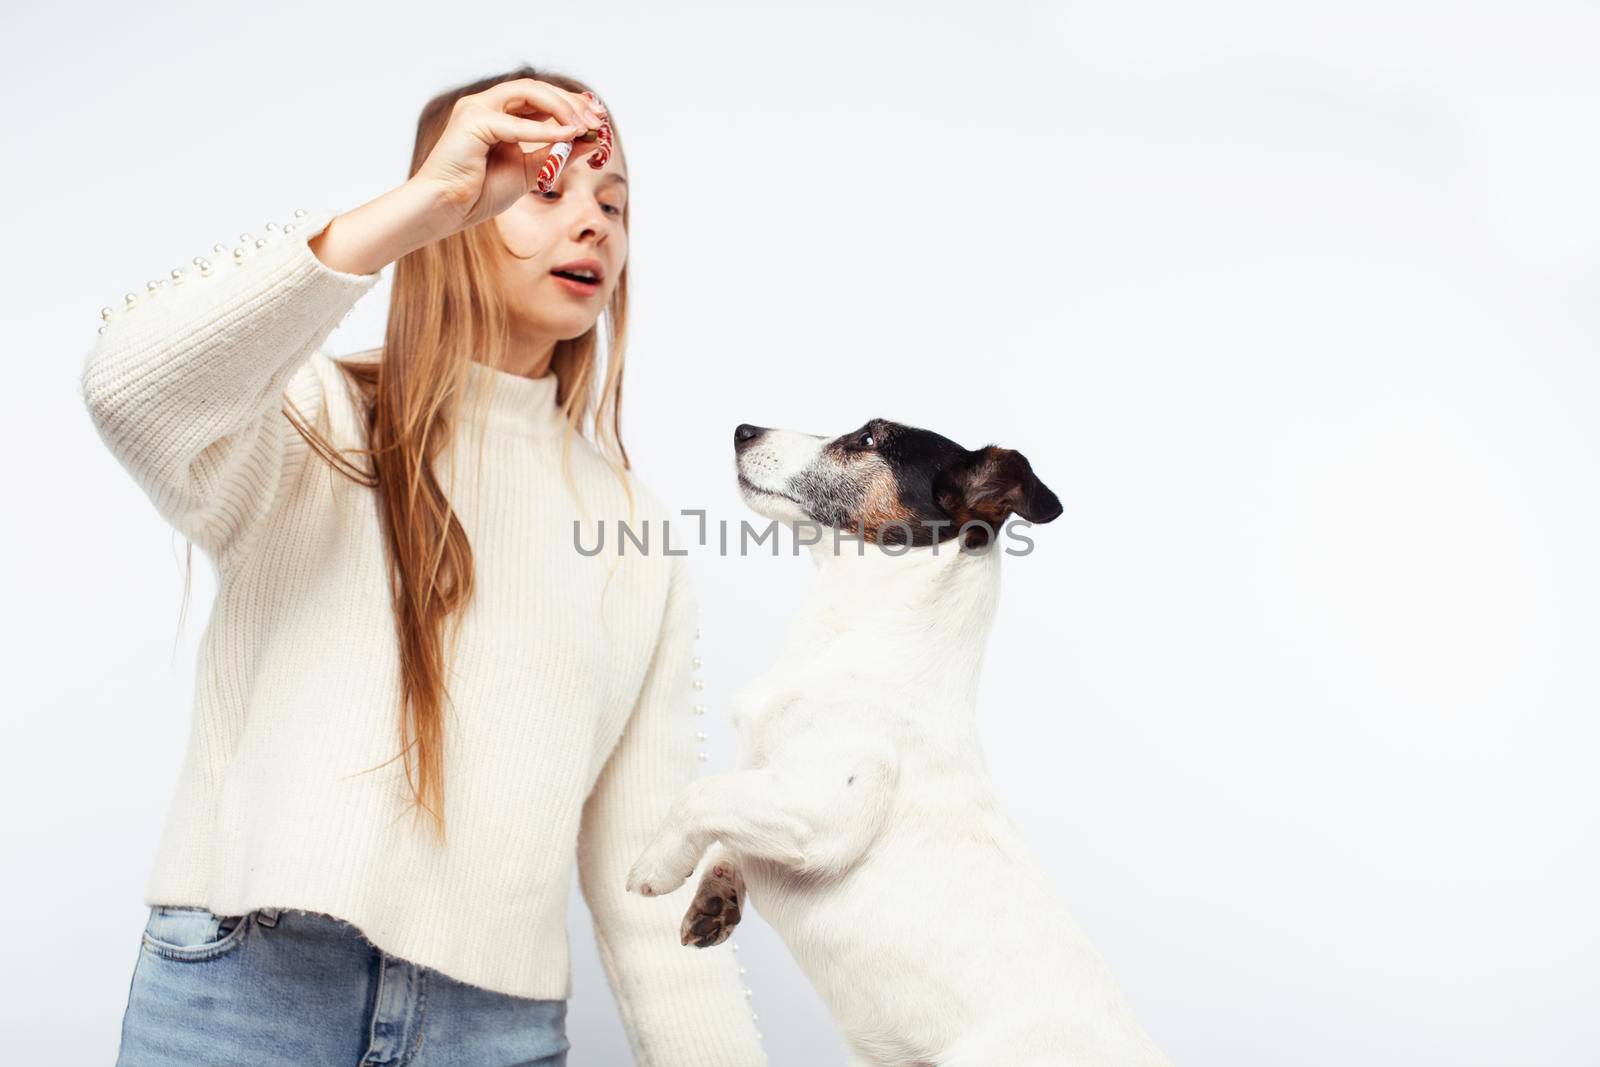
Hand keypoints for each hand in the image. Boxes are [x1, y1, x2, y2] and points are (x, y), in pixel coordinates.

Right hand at [410, 77, 607, 236]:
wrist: (447, 210)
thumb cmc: (481, 193)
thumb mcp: (533, 171)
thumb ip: (560, 154)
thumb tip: (594, 141)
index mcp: (500, 114)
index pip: (541, 98)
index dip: (571, 104)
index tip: (599, 119)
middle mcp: (488, 105)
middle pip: (537, 89)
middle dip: (571, 102)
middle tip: (598, 119)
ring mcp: (477, 109)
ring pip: (526, 92)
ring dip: (560, 107)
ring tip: (583, 126)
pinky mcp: (471, 122)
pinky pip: (513, 123)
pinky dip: (542, 130)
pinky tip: (566, 136)